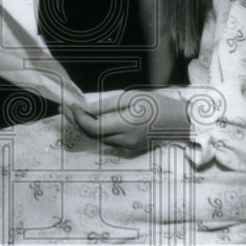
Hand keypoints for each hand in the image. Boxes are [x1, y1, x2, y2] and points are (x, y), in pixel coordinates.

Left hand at [69, 89, 190, 153]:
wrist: (180, 122)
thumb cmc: (158, 104)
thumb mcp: (132, 97)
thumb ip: (107, 105)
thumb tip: (85, 109)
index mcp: (127, 125)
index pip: (93, 127)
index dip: (78, 117)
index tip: (71, 104)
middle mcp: (125, 140)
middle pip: (92, 135)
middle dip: (76, 122)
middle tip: (64, 108)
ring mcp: (127, 147)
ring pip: (97, 139)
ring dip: (83, 126)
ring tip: (73, 112)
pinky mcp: (129, 148)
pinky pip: (106, 140)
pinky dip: (95, 130)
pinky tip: (89, 119)